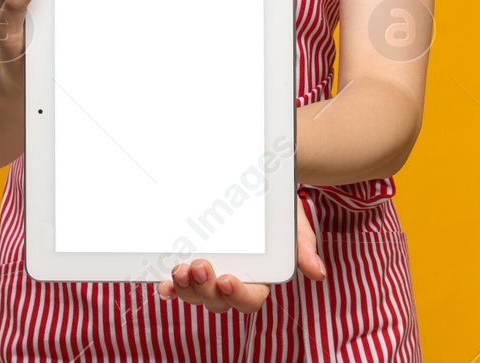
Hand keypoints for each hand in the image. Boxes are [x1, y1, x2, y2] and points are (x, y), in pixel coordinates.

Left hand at [156, 196, 324, 313]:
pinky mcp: (190, 264)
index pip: (250, 298)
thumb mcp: (293, 220)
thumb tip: (317, 272)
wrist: (258, 179)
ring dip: (186, 289)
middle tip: (198, 266)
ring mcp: (209, 275)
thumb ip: (302, 245)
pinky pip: (179, 282)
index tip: (227, 279)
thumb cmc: (277, 206)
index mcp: (259, 278)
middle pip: (217, 301)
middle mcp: (232, 280)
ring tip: (180, 269)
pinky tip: (163, 284)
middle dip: (205, 290)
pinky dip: (170, 287)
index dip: (238, 295)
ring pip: (196, 295)